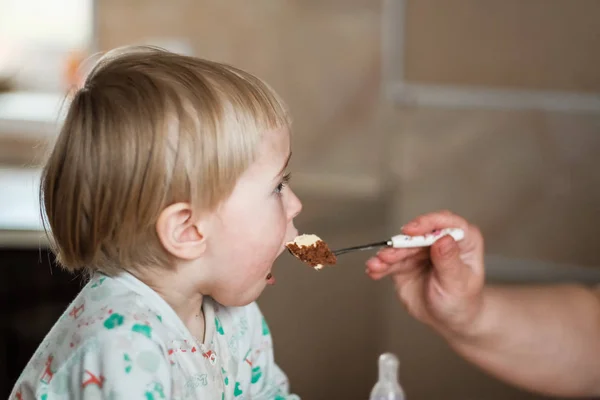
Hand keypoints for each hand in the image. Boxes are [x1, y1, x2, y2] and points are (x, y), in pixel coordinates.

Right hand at [366, 210, 485, 336]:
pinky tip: (374, 270)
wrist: (448, 319)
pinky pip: (391, 262)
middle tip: (388, 255)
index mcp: (463, 240)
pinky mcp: (405, 262)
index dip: (427, 223)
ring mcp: (420, 251)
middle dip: (400, 244)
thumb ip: (449, 261)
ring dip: (387, 255)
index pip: (445, 222)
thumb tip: (444, 239)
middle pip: (417, 234)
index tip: (411, 230)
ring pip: (401, 247)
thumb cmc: (461, 299)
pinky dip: (381, 266)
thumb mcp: (458, 282)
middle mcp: (440, 240)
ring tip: (376, 265)